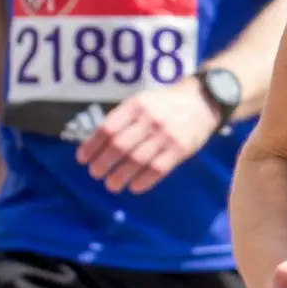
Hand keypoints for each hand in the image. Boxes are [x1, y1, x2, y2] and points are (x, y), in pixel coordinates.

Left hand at [75, 80, 219, 193]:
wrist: (203, 101)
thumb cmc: (165, 103)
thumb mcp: (142, 101)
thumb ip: (122, 119)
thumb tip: (95, 144)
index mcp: (137, 106)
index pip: (107, 128)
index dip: (91, 146)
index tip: (82, 159)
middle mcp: (150, 120)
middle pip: (119, 146)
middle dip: (102, 164)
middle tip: (96, 174)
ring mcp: (166, 135)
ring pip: (136, 161)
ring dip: (119, 177)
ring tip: (111, 185)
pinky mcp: (180, 150)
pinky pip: (157, 170)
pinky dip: (142, 181)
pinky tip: (134, 186)